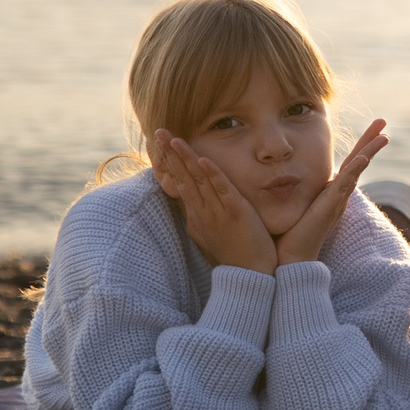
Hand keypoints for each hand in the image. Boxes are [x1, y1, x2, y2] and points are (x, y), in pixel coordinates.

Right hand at [150, 131, 277, 273]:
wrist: (251, 277)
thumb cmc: (235, 256)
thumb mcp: (212, 234)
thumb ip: (204, 218)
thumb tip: (193, 211)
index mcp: (197, 215)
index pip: (180, 183)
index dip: (170, 162)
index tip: (160, 144)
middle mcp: (202, 212)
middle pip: (183, 177)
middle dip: (170, 154)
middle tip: (158, 132)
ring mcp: (216, 213)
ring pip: (198, 180)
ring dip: (186, 158)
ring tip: (174, 138)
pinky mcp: (235, 214)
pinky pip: (223, 190)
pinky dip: (213, 174)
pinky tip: (204, 160)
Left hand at [274, 120, 388, 267]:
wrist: (288, 259)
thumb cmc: (287, 235)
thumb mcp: (290, 203)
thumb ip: (288, 188)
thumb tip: (275, 174)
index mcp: (330, 191)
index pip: (348, 163)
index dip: (359, 145)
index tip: (370, 129)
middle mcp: (337, 194)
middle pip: (359, 161)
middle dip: (371, 141)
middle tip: (384, 122)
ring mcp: (336, 200)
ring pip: (357, 170)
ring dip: (370, 151)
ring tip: (383, 136)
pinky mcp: (330, 207)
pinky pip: (345, 185)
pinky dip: (355, 171)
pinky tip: (363, 158)